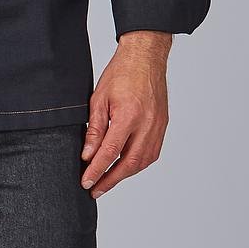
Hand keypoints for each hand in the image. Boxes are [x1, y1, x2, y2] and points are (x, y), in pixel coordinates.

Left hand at [80, 30, 171, 198]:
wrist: (145, 58)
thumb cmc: (121, 73)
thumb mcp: (99, 97)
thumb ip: (94, 128)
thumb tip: (88, 154)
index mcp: (128, 116)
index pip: (110, 152)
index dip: (97, 170)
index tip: (86, 182)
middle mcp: (147, 125)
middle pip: (128, 164)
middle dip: (110, 180)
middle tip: (95, 189)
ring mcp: (158, 127)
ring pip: (142, 162)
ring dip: (124, 175)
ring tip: (107, 181)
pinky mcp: (162, 127)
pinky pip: (151, 154)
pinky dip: (137, 164)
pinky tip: (125, 167)